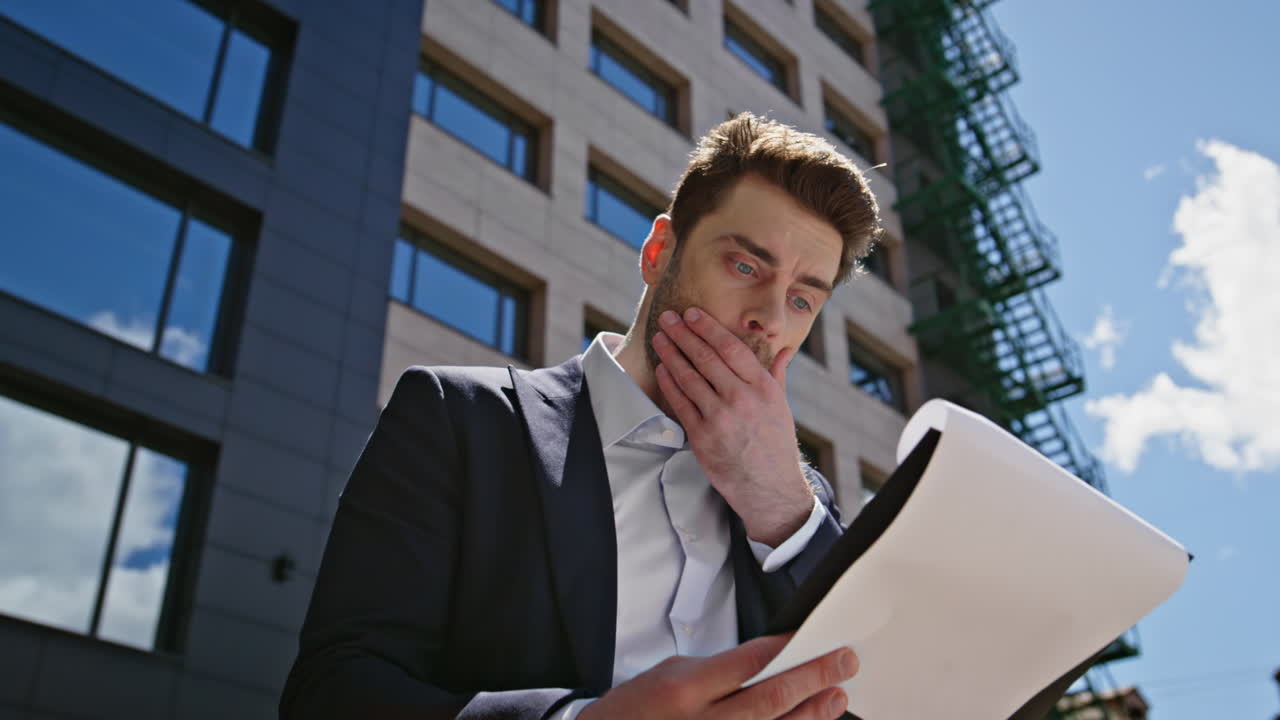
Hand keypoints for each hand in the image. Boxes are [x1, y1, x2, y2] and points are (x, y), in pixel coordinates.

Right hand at [579, 634, 857, 719]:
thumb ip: (717, 671)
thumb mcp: (670, 673)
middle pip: (772, 697)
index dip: (789, 650)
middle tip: (844, 661)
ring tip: (837, 695)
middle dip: (814, 677)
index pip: (750, 662)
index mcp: (686, 689)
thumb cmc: (635, 711)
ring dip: (812, 713)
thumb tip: (765, 663)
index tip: (815, 639)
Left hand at [651, 307, 812, 545]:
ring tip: (660, 339)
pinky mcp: (702, 438)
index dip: (708, 328)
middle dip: (683, 335)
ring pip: (689, 378)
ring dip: (671, 355)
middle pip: (706, 358)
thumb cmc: (775, 444)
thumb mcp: (781, 407)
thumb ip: (776, 375)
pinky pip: (680, 404)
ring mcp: (720, 419)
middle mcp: (741, 400)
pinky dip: (669, 384)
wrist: (769, 488)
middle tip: (667, 318)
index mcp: (762, 388)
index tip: (692, 314)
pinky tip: (661, 370)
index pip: (731, 348)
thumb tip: (784, 350)